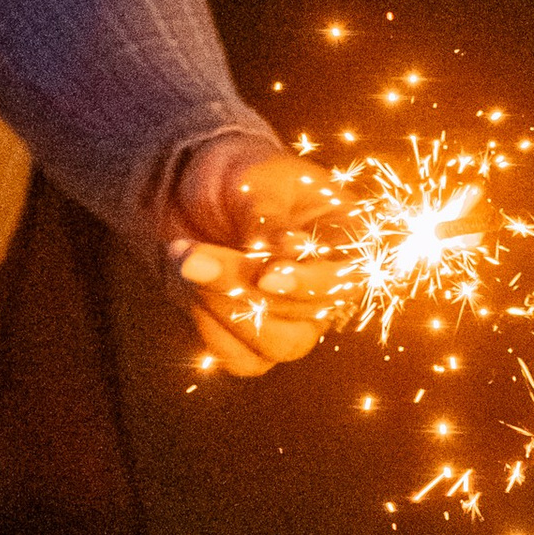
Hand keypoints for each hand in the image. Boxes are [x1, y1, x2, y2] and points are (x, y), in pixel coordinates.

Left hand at [163, 137, 346, 379]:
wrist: (188, 191)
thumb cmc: (234, 175)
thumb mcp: (251, 182)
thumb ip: (269, 218)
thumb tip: (291, 250)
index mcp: (345, 234)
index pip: (348, 276)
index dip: (308, 283)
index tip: (266, 277)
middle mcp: (328, 281)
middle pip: (307, 313)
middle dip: (241, 286)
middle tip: (191, 256)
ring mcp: (296, 315)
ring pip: (278, 344)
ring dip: (223, 309)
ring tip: (186, 262)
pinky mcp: (257, 337)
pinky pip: (242, 358)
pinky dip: (209, 327)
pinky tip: (187, 285)